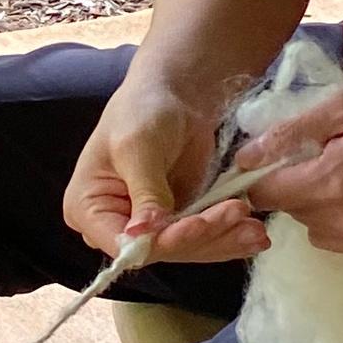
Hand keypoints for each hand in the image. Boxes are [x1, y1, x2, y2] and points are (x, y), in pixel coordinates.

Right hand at [64, 74, 271, 264]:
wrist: (175, 92)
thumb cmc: (142, 109)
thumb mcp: (138, 146)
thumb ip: (144, 191)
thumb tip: (145, 233)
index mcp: (87, 209)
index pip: (122, 243)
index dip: (161, 241)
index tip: (196, 226)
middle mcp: (115, 225)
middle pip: (160, 250)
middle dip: (202, 236)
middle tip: (237, 216)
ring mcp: (150, 227)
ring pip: (187, 248)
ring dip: (222, 240)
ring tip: (255, 229)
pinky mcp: (179, 221)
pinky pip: (204, 239)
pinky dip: (229, 236)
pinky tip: (254, 234)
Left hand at [236, 80, 342, 253]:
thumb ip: (291, 133)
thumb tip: (244, 157)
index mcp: (330, 182)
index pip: (263, 193)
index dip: (258, 173)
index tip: (272, 154)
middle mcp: (342, 220)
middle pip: (286, 210)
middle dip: (292, 183)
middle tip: (324, 151)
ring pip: (310, 227)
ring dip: (313, 203)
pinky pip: (336, 238)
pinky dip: (336, 217)